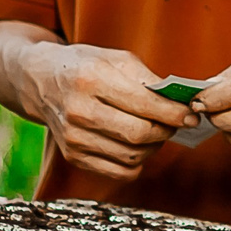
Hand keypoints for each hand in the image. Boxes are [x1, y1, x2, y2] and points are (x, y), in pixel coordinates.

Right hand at [20, 43, 193, 181]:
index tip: (191, 114)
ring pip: (131, 155)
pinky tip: (139, 146)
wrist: (39, 80)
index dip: (174, 113)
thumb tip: (179, 103)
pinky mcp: (73, 156)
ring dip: (154, 147)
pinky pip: (119, 171)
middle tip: (177, 123)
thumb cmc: (84, 65)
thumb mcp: (114, 58)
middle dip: (167, 131)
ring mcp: (73, 138)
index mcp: (91, 79)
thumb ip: (147, 79)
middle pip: (139, 134)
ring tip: (157, 131)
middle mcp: (79, 111)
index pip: (144, 104)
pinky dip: (137, 162)